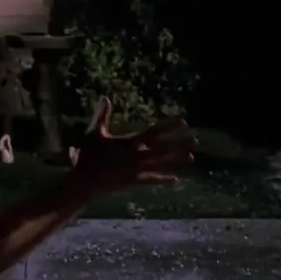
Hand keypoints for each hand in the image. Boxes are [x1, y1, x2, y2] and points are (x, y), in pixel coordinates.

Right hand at [71, 97, 195, 192]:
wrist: (85, 181)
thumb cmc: (89, 155)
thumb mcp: (95, 133)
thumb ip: (102, 115)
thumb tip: (105, 97)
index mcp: (129, 142)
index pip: (154, 131)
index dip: (169, 126)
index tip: (183, 123)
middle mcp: (137, 155)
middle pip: (164, 148)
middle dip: (180, 143)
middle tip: (195, 140)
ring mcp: (137, 170)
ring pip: (161, 163)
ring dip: (176, 160)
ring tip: (192, 158)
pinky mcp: (135, 181)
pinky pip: (152, 179)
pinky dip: (164, 178)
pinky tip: (176, 179)